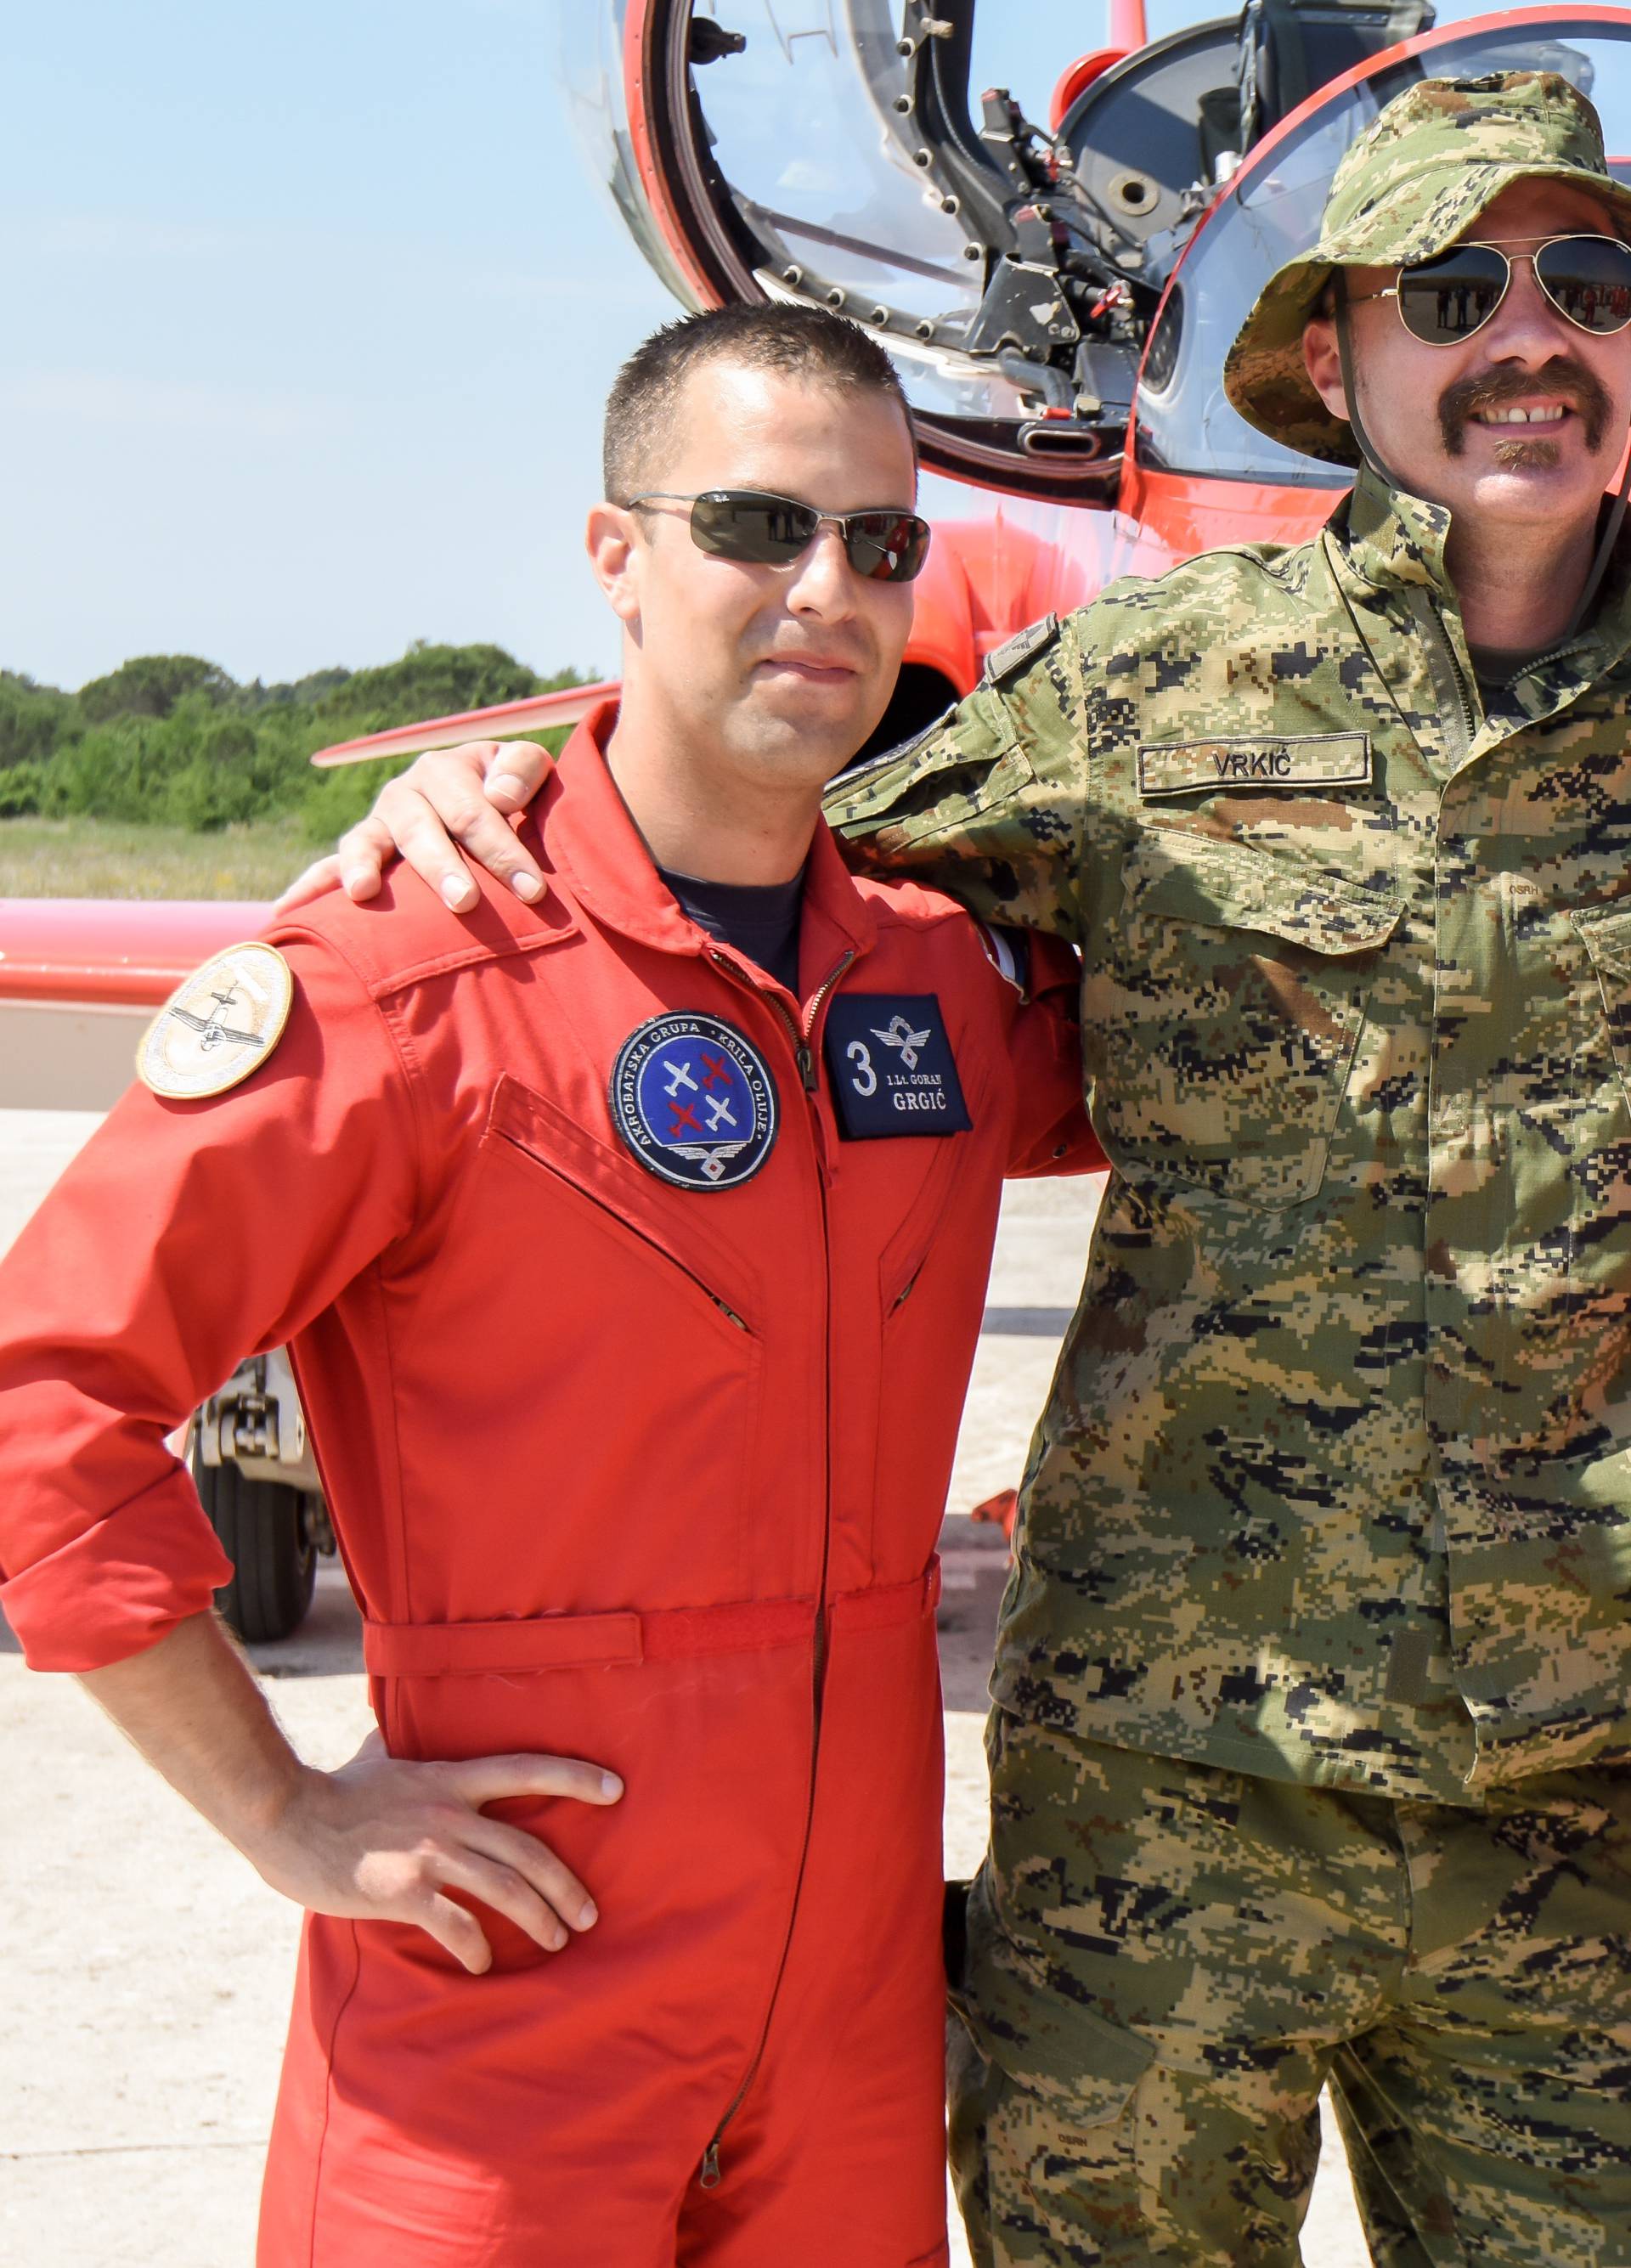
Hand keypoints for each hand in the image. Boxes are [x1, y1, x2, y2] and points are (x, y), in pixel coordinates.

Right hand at [248, 1730, 622, 1972]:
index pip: (526, 1769)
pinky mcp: (404, 1891)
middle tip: (588, 1914)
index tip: (616, 1789)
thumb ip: (393, 1744)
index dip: (575, 1778)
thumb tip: (386, 1728)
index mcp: (450, 1778)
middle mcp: (449, 1812)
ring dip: (541, 1919)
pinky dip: (479, 1948)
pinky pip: (458, 1925)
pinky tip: (483, 1962)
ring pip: (507, 1889)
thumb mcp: (376, 1758)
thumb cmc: (332, 1792)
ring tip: (559, 1940)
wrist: (285, 1817)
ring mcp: (429, 1852)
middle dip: (567, 1887)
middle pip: (529, 1850)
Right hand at [274, 739, 555, 915]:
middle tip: (464, 901)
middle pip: (421, 830)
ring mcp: (377, 825)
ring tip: (363, 893)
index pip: (475, 811)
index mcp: (446, 770)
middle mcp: (405, 793)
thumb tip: (499, 795)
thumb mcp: (527, 772)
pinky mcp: (359, 855)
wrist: (487, 803)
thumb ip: (523, 769)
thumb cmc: (514, 795)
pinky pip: (326, 869)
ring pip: (366, 843)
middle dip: (443, 866)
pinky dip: (308, 886)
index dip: (504, 849)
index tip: (533, 891)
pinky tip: (285, 910)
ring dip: (363, 867)